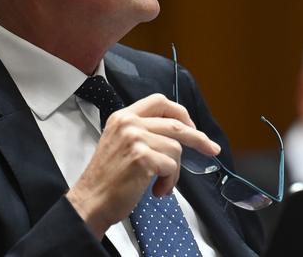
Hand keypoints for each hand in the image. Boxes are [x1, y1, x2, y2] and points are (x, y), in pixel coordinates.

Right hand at [65, 93, 219, 238]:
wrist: (91, 200)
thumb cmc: (107, 178)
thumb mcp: (119, 143)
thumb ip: (142, 132)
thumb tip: (176, 134)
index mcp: (123, 117)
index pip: (159, 102)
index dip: (180, 113)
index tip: (192, 126)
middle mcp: (128, 123)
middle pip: (176, 124)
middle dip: (198, 138)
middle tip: (210, 148)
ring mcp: (135, 139)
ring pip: (176, 148)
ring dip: (174, 171)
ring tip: (161, 184)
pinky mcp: (142, 157)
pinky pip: (171, 166)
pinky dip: (169, 182)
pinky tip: (157, 190)